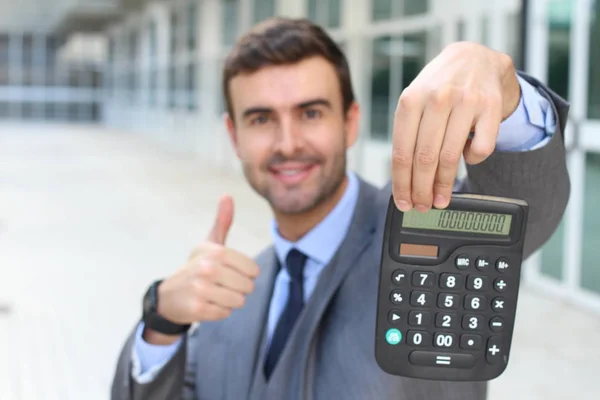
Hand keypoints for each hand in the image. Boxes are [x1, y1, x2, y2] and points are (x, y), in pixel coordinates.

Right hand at [144, 195, 259, 343]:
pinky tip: (207, 303)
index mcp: (216, 252)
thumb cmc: (196, 267)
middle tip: (221, 284)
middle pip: (247, 287)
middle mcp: (208, 269)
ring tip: (214, 293)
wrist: (169, 295)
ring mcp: (202, 289)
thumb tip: (227, 195)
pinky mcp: (198, 309)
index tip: (231, 272)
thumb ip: (222, 222)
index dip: (246, 274)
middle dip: (238, 288)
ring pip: (238, 301)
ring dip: (229, 300)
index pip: (253, 270)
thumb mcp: (208, 244)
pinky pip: (225, 313)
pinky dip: (219, 311)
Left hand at [391, 42, 520, 211]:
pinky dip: (472, 160)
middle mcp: (436, 98)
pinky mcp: (490, 106)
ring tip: (440, 199)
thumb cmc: (438, 87)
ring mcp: (465, 101)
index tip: (403, 202)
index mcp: (410, 100)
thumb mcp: (414, 102)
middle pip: (424, 159)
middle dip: (421, 190)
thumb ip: (408, 135)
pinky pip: (480, 148)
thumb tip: (404, 180)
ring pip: (450, 157)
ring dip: (443, 185)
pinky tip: (466, 159)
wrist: (474, 57)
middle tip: (421, 206)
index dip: (401, 184)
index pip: (401, 152)